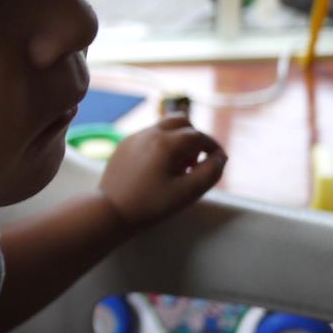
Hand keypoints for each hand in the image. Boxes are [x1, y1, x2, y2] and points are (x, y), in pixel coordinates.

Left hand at [98, 115, 226, 230]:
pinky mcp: (124, 145)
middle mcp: (149, 133)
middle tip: (194, 161)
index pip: (198, 136)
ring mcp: (134, 137)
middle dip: (194, 137)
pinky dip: (161, 145)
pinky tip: (158, 169)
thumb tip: (220, 157)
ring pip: (164, 127)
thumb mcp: (187, 192)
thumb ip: (210, 173)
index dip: (213, 146)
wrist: (111, 211)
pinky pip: (149, 136)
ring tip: (177, 167)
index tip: (219, 160)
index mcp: (166, 143)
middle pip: (181, 121)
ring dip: (177, 140)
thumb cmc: (151, 204)